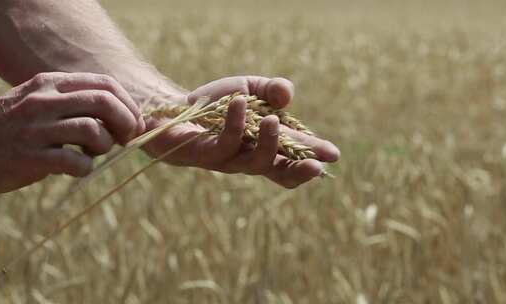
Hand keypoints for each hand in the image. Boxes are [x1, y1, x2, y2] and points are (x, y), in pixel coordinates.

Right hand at [0, 72, 144, 192]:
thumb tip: (124, 114)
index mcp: (50, 83)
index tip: (134, 122)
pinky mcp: (31, 157)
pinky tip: (76, 169)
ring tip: (92, 153)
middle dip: (127, 122)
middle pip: (104, 103)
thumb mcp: (40, 102)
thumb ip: (75, 101)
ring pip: (93, 131)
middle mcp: (43, 101)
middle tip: (127, 138)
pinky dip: (86, 168)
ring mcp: (36, 129)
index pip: (105, 84)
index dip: (128, 104)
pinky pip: (77, 163)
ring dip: (104, 146)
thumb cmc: (15, 128)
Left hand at [143, 76, 339, 187]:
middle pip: (279, 172)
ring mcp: (227, 160)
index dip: (312, 158)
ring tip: (273, 120)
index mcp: (263, 146)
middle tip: (318, 165)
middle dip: (300, 170)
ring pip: (255, 163)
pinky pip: (226, 142)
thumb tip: (288, 95)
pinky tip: (239, 102)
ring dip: (269, 143)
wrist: (172, 109)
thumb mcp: (248, 88)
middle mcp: (248, 158)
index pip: (292, 157)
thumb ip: (271, 90)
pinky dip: (236, 121)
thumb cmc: (214, 104)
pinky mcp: (205, 154)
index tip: (333, 155)